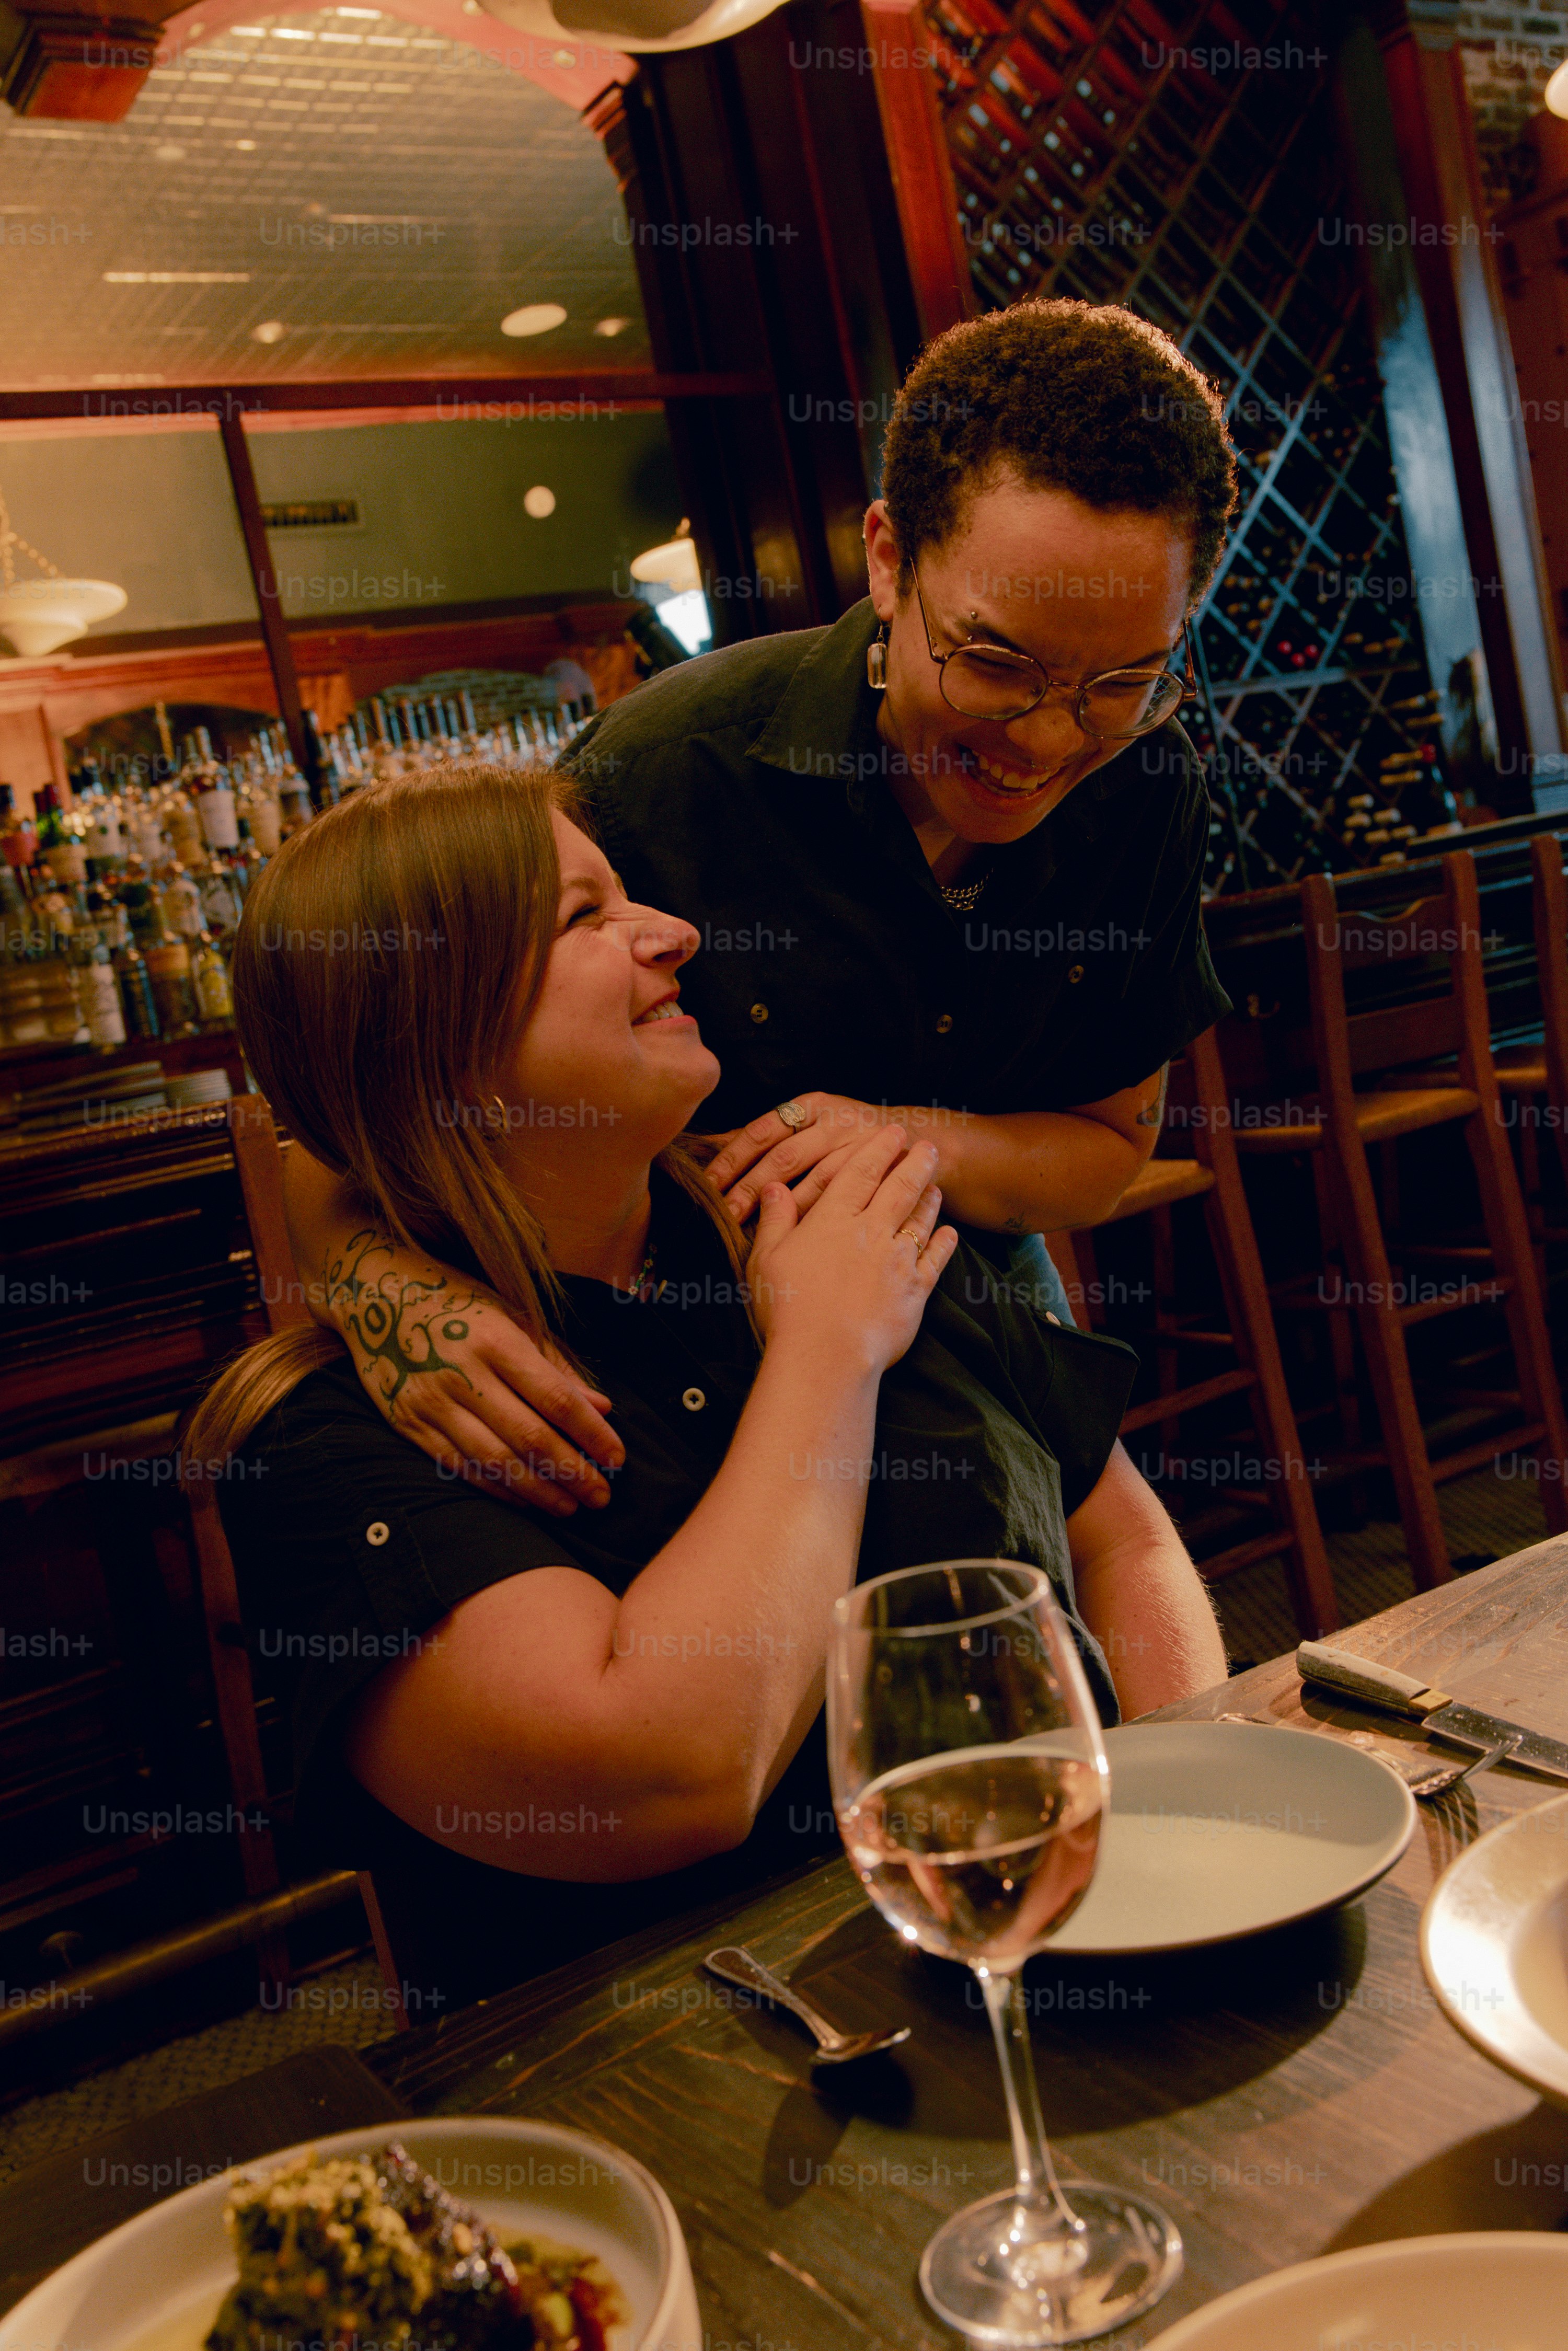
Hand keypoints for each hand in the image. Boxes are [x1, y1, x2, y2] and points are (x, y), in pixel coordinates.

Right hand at [327, 1229, 622, 1516]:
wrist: (374, 1294)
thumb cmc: (456, 1301)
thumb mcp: (510, 1316)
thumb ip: (555, 1364)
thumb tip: (602, 1407)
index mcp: (495, 1340)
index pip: (556, 1398)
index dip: (591, 1433)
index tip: (618, 1458)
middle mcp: (462, 1374)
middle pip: (528, 1436)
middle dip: (572, 1472)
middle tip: (602, 1495)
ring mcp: (431, 1402)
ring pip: (494, 1460)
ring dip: (538, 1490)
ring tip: (570, 1507)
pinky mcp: (408, 1423)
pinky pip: (459, 1467)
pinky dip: (496, 1489)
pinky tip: (525, 1501)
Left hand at [704, 1093, 896, 1222]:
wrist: (916, 1137)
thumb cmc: (847, 1135)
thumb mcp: (808, 1122)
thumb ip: (764, 1135)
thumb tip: (711, 1146)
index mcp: (810, 1106)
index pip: (761, 1131)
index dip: (732, 1158)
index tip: (708, 1183)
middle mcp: (833, 1122)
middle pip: (784, 1156)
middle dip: (751, 1187)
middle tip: (725, 1213)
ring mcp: (860, 1149)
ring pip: (814, 1182)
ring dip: (782, 1208)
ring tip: (752, 1230)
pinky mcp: (881, 1173)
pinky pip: (844, 1200)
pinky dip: (817, 1217)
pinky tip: (796, 1235)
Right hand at [746, 1126, 956, 1373]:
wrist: (825, 1356)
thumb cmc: (787, 1307)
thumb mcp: (766, 1259)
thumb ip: (774, 1220)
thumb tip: (774, 1188)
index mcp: (833, 1220)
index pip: (860, 1173)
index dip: (878, 1149)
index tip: (893, 1132)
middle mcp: (870, 1232)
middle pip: (900, 1187)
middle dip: (916, 1162)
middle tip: (929, 1146)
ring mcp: (897, 1260)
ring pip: (920, 1219)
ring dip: (930, 1198)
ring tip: (936, 1185)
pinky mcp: (914, 1291)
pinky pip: (935, 1259)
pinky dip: (943, 1242)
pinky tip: (948, 1233)